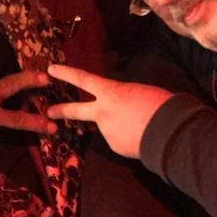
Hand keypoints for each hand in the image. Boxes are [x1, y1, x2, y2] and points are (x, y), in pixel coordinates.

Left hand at [46, 64, 171, 158]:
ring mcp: (106, 131)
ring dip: (118, 127)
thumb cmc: (158, 104)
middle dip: (61, 110)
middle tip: (49, 111)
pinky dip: (127, 139)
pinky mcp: (114, 147)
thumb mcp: (139, 92)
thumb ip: (124, 98)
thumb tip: (122, 107)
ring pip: (107, 127)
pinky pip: (119, 141)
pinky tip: (140, 137)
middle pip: (76, 110)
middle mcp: (102, 112)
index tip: (51, 69)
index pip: (83, 78)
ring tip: (140, 126)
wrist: (167, 132)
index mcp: (110, 92)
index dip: (66, 73)